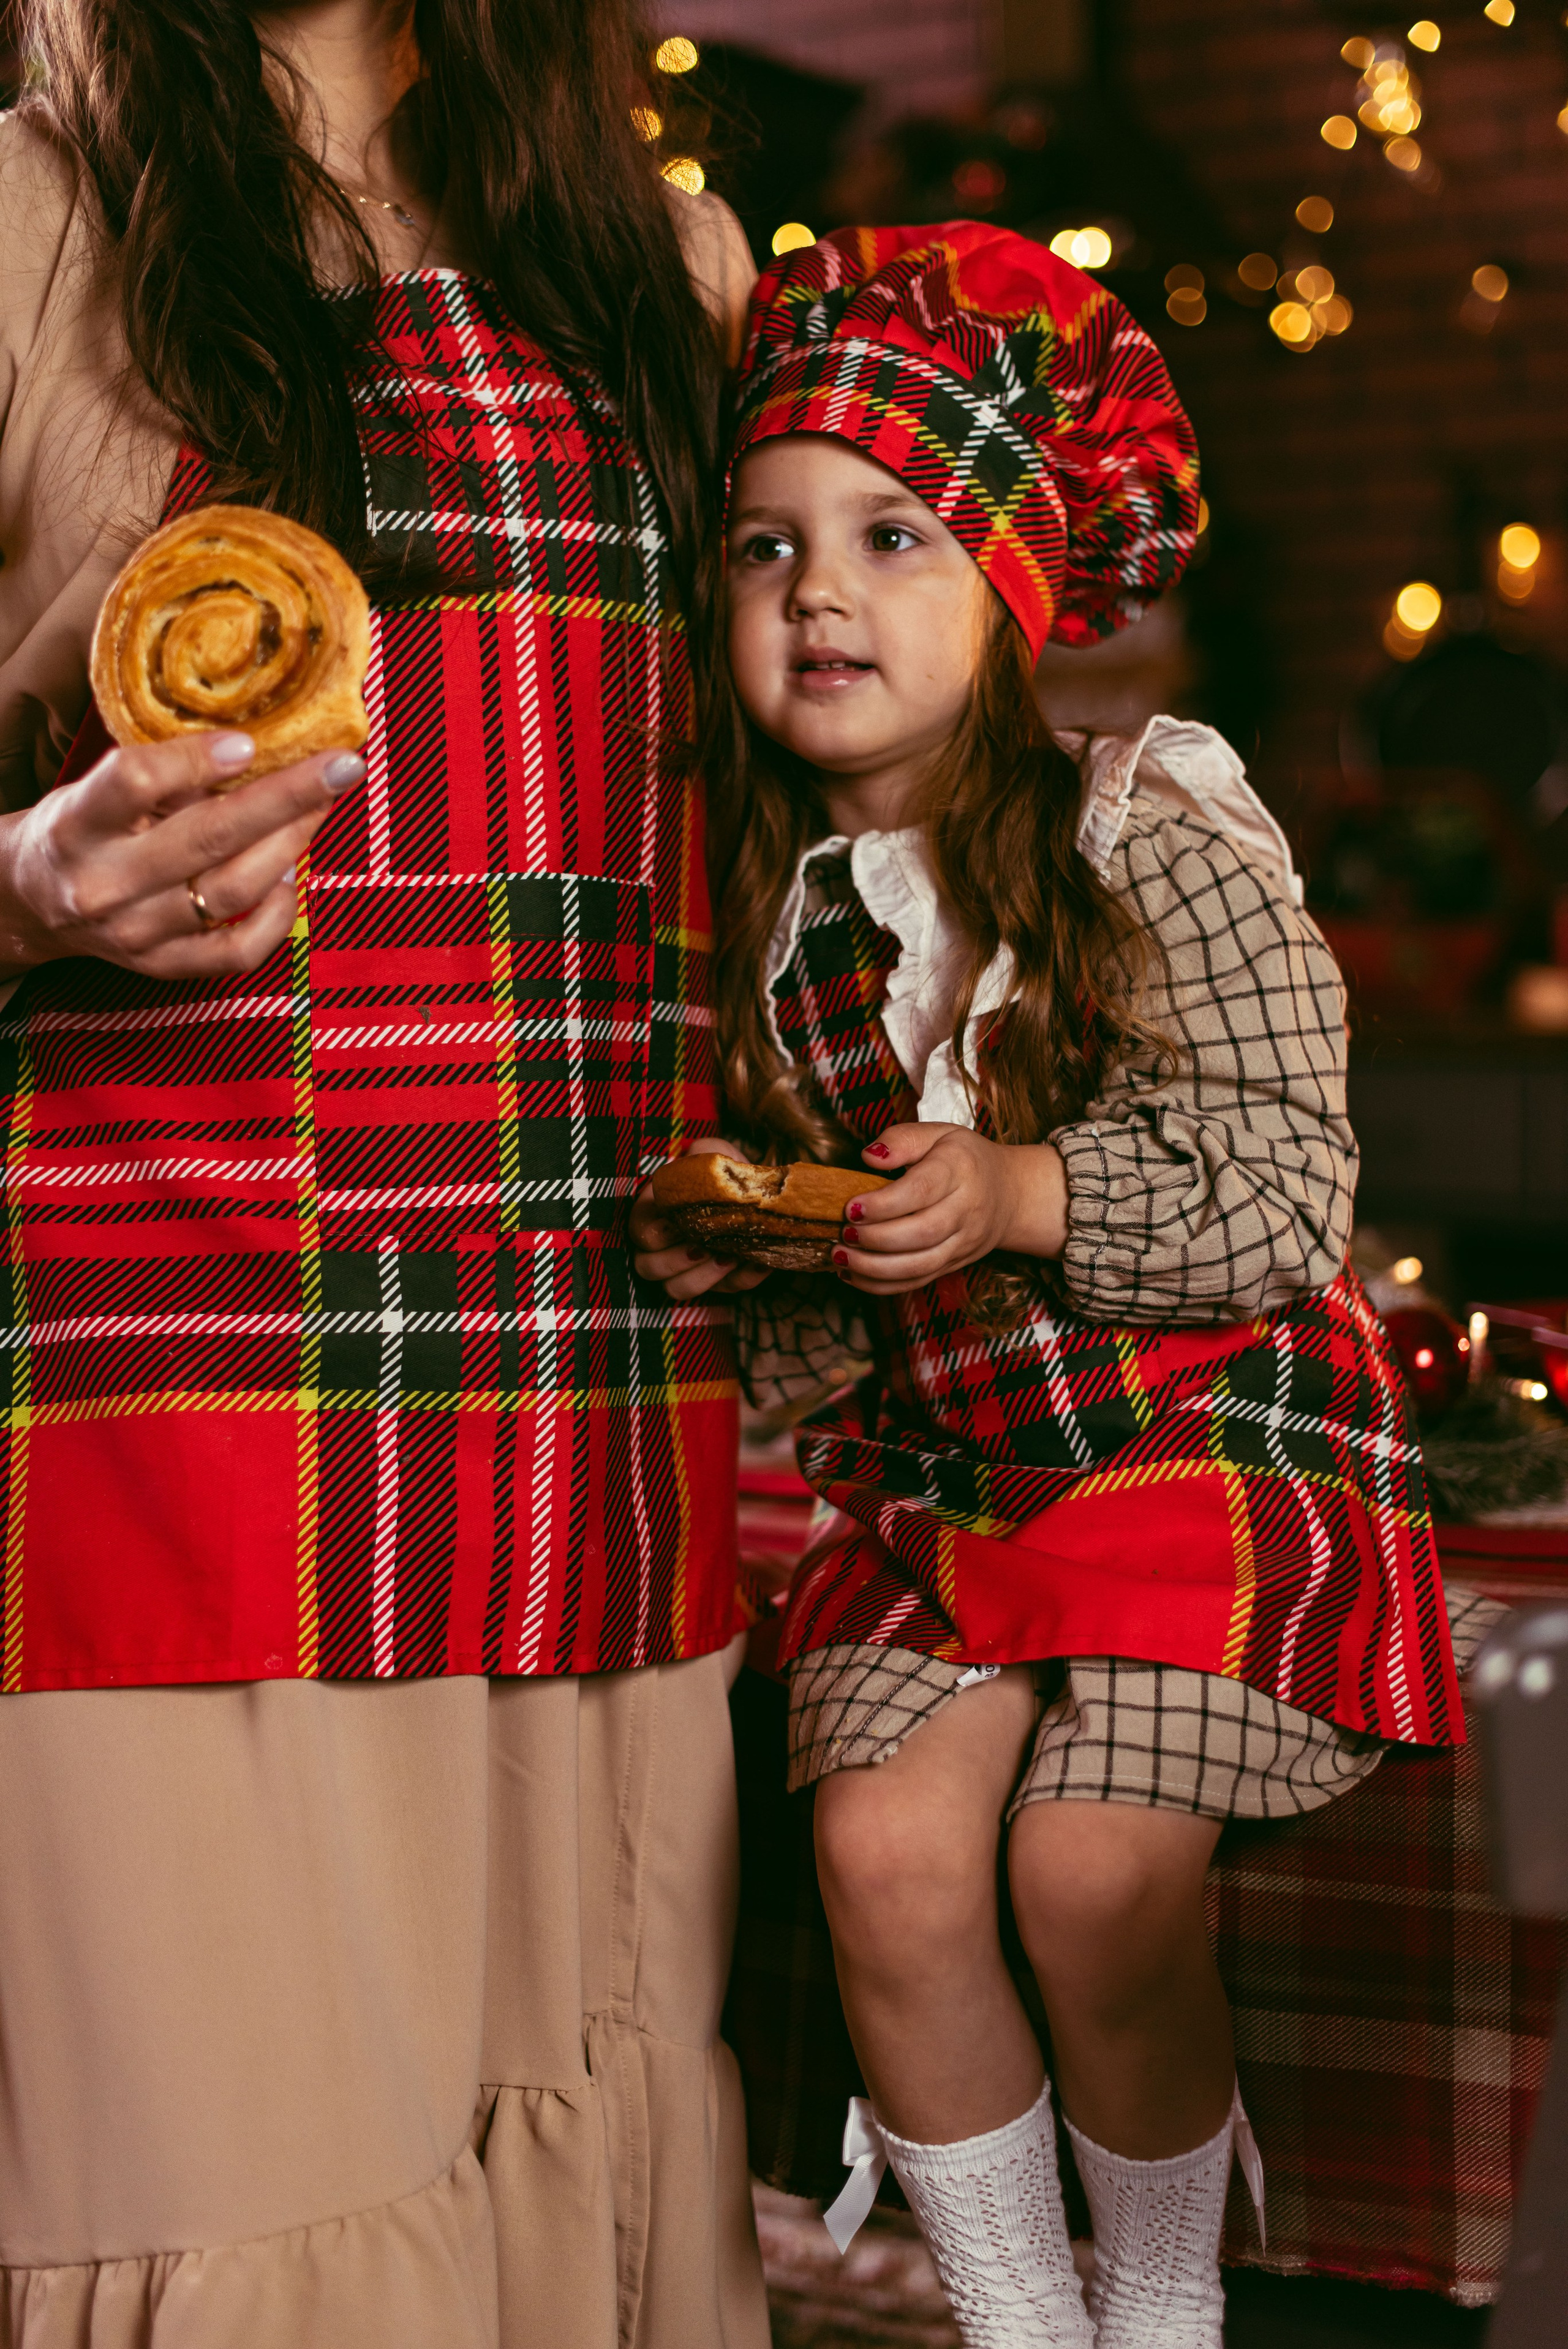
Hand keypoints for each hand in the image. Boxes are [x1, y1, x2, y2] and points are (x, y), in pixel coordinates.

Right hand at [0, 730, 365, 982]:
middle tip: (341, 766)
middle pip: (209, 836)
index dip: (196, 760)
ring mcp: (136, 933)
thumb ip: (161, 778)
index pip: (135, 782)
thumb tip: (258, 750)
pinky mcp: (163, 967)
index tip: (249, 742)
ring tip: (318, 810)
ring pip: (233, 889)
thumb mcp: (95, 790)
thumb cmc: (81, 829)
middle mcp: (104, 884)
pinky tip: (290, 876)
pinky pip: (239, 948)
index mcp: (78, 825)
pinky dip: (278, 913)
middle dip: (287, 797)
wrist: (33, 903)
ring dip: (290, 845)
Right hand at [630, 1137, 769, 1301]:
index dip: (653, 1233)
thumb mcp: (715, 1154)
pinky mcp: (719, 1283)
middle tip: (703, 1245)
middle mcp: (663, 1247)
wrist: (761, 1193)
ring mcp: (689, 1269)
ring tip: (730, 1256)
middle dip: (675, 1260)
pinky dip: (741, 1278)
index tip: (677, 1224)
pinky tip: (758, 1261)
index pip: (638, 1231)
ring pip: (676, 1289)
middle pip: (646, 1268)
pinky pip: (725, 1292)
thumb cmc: (726, 1174)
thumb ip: (701, 1153)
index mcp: (655, 1214)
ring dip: (702, 1277)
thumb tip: (695, 1156)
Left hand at [834, 1122, 1068, 1295]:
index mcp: (960, 1170)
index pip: (922, 1191)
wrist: (1010, 1194)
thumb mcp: (939, 1134)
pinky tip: (854, 1275)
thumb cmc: (965, 1159)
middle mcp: (966, 1210)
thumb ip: (902, 1140)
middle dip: (875, 1238)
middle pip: (921, 1233)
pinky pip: (918, 1281)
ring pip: (919, 1265)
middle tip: (842, 1233)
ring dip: (874, 1268)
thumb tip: (869, 1156)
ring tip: (840, 1257)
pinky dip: (883, 1285)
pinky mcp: (955, 1264)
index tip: (850, 1207)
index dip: (883, 1204)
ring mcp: (963, 1243)